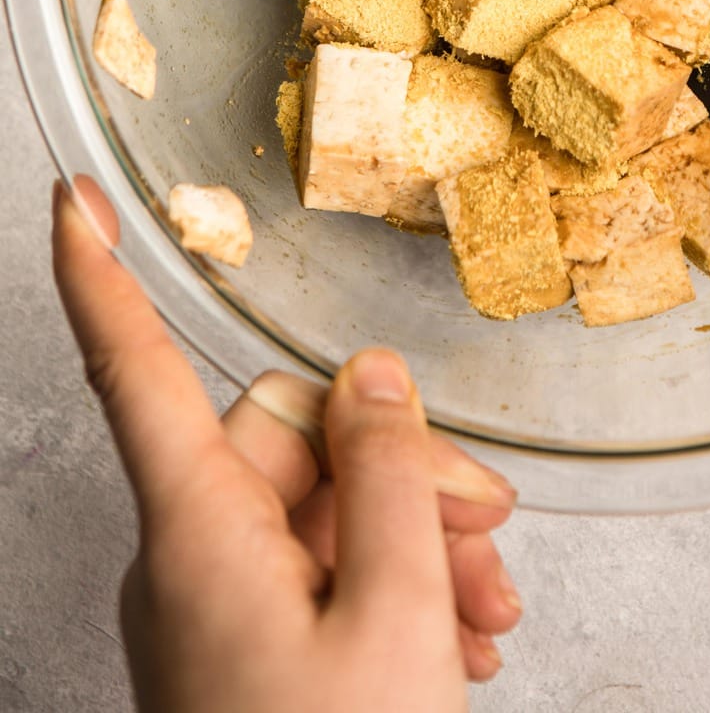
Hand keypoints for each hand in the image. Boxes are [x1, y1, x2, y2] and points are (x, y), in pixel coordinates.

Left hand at [52, 175, 522, 712]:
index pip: (134, 372)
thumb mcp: (396, 611)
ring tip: (490, 611)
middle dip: (401, 473)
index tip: (70, 202)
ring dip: (416, 542)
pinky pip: (318, 575)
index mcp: (196, 535)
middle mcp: (189, 561)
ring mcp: (214, 613)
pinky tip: (460, 638)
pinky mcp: (245, 656)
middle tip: (488, 533)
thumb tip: (368, 373)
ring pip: (321, 514)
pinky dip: (394, 589)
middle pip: (291, 443)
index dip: (98, 279)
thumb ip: (384, 470)